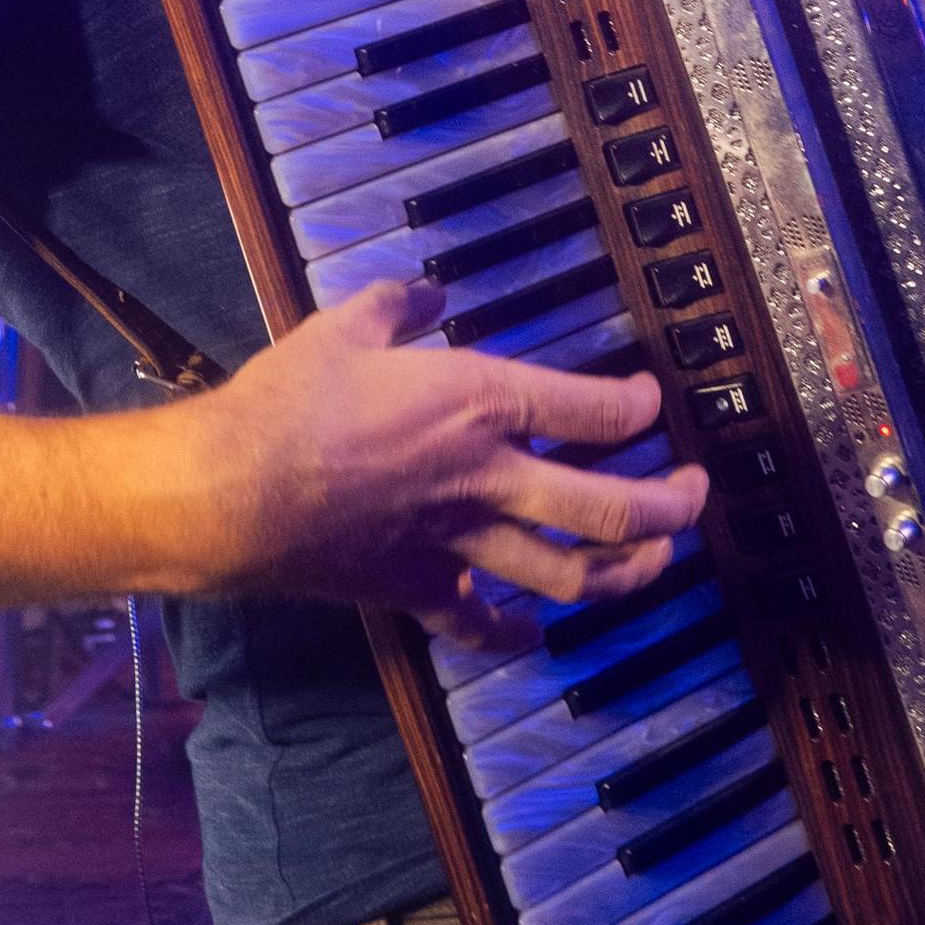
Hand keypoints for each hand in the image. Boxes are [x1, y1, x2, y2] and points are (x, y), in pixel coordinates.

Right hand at [184, 278, 708, 641]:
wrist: (231, 490)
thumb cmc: (288, 402)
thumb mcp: (343, 326)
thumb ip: (398, 306)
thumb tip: (427, 293)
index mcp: (481, 402)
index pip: (595, 410)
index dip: (638, 406)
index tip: (649, 401)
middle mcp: (489, 476)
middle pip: (612, 508)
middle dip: (670, 507)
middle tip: (693, 494)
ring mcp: (460, 541)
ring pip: (569, 574)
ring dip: (624, 573)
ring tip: (652, 561)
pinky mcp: (418, 586)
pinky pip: (477, 621)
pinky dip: (509, 631)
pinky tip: (529, 630)